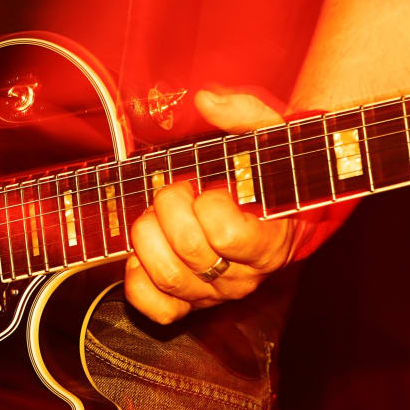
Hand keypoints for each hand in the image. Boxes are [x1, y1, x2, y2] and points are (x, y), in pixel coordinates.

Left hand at [124, 91, 296, 324]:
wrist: (272, 216)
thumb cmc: (267, 177)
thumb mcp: (269, 138)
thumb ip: (245, 114)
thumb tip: (207, 100)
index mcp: (268, 243)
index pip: (228, 234)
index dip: (209, 204)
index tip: (211, 186)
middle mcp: (241, 277)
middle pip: (190, 252)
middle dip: (170, 208)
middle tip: (176, 190)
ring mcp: (212, 294)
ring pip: (166, 278)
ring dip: (148, 238)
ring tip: (156, 216)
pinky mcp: (186, 304)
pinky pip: (155, 309)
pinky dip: (138, 281)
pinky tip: (142, 255)